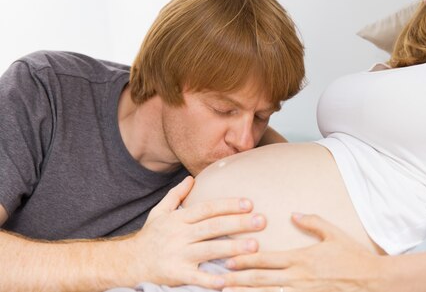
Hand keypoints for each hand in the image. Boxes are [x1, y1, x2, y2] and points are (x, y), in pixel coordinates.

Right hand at [128, 176, 266, 288]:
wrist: (127, 263)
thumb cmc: (150, 237)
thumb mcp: (159, 212)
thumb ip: (176, 195)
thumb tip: (191, 178)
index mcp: (179, 219)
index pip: (207, 208)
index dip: (228, 205)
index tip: (249, 203)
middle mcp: (179, 235)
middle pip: (212, 226)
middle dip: (238, 223)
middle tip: (262, 221)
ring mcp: (177, 255)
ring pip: (208, 249)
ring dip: (232, 248)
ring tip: (254, 246)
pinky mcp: (175, 274)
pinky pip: (195, 277)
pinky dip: (209, 280)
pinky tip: (226, 281)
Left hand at [220, 213, 382, 291]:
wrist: (373, 280)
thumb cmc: (353, 256)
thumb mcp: (334, 233)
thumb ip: (312, 222)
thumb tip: (294, 214)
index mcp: (301, 258)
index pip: (266, 259)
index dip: (245, 260)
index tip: (228, 259)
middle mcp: (298, 277)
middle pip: (261, 280)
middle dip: (237, 279)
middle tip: (218, 279)